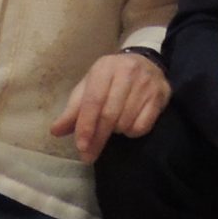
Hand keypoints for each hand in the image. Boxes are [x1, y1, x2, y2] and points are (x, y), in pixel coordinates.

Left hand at [53, 51, 170, 161]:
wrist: (145, 62)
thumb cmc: (111, 79)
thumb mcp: (89, 87)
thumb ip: (73, 109)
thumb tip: (56, 131)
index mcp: (105, 68)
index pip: (93, 101)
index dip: (86, 126)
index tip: (81, 147)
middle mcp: (127, 71)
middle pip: (109, 115)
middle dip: (97, 138)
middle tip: (88, 156)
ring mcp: (146, 83)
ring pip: (126, 122)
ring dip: (115, 132)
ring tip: (113, 125)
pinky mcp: (161, 94)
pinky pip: (143, 126)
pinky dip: (132, 132)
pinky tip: (129, 123)